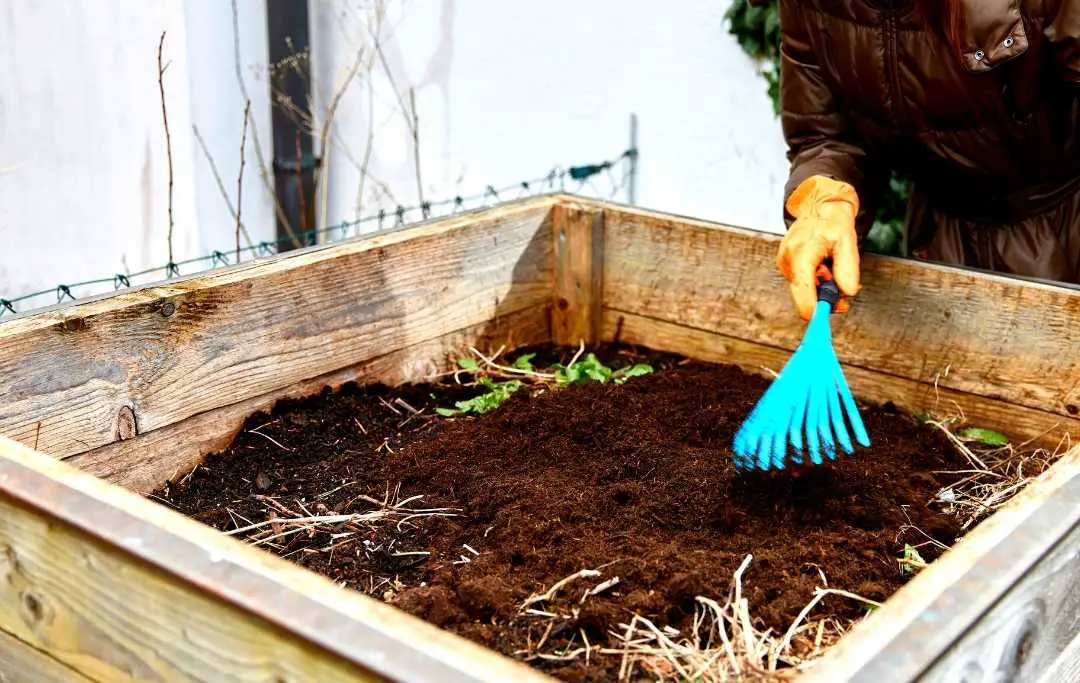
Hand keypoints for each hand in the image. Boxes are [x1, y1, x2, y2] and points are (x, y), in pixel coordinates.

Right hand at [776, 175, 861, 320]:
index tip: (822, 318)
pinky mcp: (785, 265)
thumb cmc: (833, 222)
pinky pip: (801, 282)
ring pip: (802, 290)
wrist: (818, 205)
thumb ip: (848, 269)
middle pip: (802, 295)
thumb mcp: (848, 242)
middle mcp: (788, 259)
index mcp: (802, 253)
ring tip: (830, 270)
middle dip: (822, 298)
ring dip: (820, 288)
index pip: (803, 290)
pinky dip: (813, 282)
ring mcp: (784, 263)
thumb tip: (848, 293)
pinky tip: (821, 268)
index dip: (812, 309)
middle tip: (842, 295)